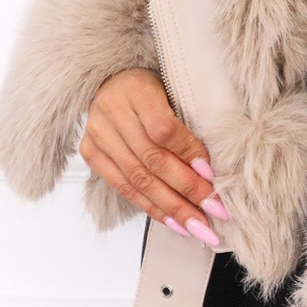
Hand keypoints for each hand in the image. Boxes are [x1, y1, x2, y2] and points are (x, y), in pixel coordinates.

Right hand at [78, 67, 230, 244]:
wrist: (114, 80)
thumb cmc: (155, 87)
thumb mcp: (176, 89)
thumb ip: (190, 121)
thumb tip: (212, 168)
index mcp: (137, 89)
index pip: (164, 129)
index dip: (188, 154)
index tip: (213, 176)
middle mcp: (112, 111)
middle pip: (152, 160)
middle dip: (187, 190)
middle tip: (215, 212)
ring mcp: (97, 134)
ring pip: (138, 179)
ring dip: (172, 208)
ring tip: (198, 227)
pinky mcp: (91, 153)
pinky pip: (123, 187)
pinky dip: (151, 207)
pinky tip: (174, 222)